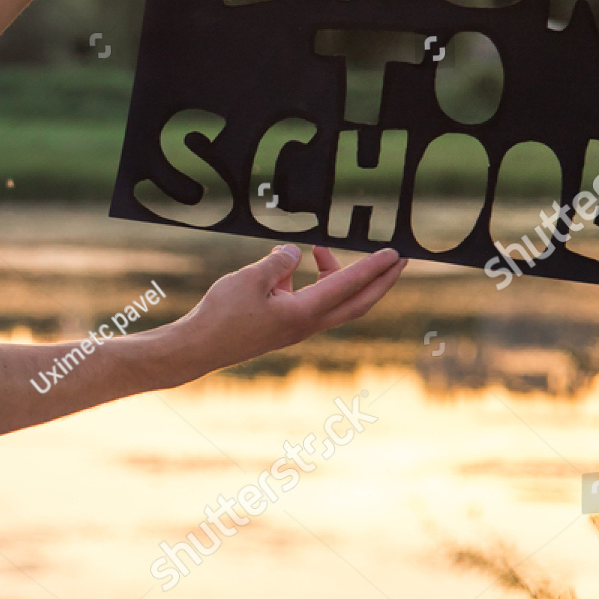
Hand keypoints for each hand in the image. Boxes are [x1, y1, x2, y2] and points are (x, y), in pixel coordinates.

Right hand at [172, 244, 405, 376]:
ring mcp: (296, 328)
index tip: (394, 253)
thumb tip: (294, 253)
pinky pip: (310, 303)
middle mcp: (307, 324)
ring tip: (321, 250)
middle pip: (357, 302)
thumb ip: (277, 263)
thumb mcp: (250, 279)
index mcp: (304, 312)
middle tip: (399, 261)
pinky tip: (288, 268)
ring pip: (334, 302)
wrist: (199, 347)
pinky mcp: (283, 327)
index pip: (349, 285)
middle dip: (380, 281)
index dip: (373, 267)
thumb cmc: (221, 316)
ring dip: (339, 277)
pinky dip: (313, 283)